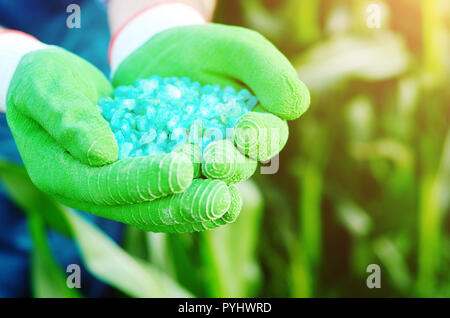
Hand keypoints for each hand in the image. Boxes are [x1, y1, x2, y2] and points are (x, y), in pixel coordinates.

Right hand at [6, 45, 238, 232]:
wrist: (57, 90)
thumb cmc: (45, 83)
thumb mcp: (46, 90)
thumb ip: (69, 121)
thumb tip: (101, 154)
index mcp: (63, 175)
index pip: (107, 185)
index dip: (145, 180)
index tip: (182, 170)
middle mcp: (94, 192)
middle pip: (140, 208)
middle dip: (182, 205)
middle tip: (221, 199)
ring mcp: (118, 191)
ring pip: (160, 210)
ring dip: (197, 209)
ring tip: (232, 201)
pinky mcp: (138, 180)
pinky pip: (168, 197)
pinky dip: (196, 199)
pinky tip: (228, 194)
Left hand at [113, 23, 309, 184]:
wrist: (157, 55)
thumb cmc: (207, 50)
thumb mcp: (239, 49)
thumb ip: (270, 72)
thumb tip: (295, 108)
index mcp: (260, 122)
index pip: (270, 136)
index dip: (262, 136)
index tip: (246, 128)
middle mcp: (235, 149)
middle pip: (240, 165)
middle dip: (230, 164)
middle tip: (214, 159)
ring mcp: (201, 161)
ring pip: (206, 180)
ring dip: (199, 180)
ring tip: (184, 170)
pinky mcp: (168, 166)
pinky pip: (172, 180)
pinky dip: (167, 182)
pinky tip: (157, 180)